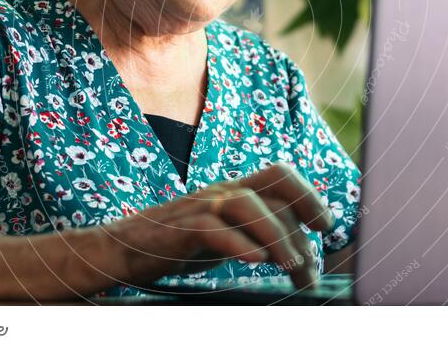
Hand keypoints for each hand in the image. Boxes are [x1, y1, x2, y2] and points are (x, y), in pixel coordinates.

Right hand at [105, 163, 333, 289]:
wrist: (122, 249)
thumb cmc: (179, 243)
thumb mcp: (226, 233)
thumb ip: (257, 232)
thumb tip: (300, 253)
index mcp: (235, 190)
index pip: (281, 175)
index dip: (309, 194)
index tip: (325, 226)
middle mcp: (222, 192)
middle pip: (274, 193)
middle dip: (300, 233)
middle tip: (311, 272)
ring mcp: (200, 207)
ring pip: (248, 206)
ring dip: (278, 237)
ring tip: (292, 269)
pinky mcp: (179, 229)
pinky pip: (213, 229)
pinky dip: (239, 243)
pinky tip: (258, 260)